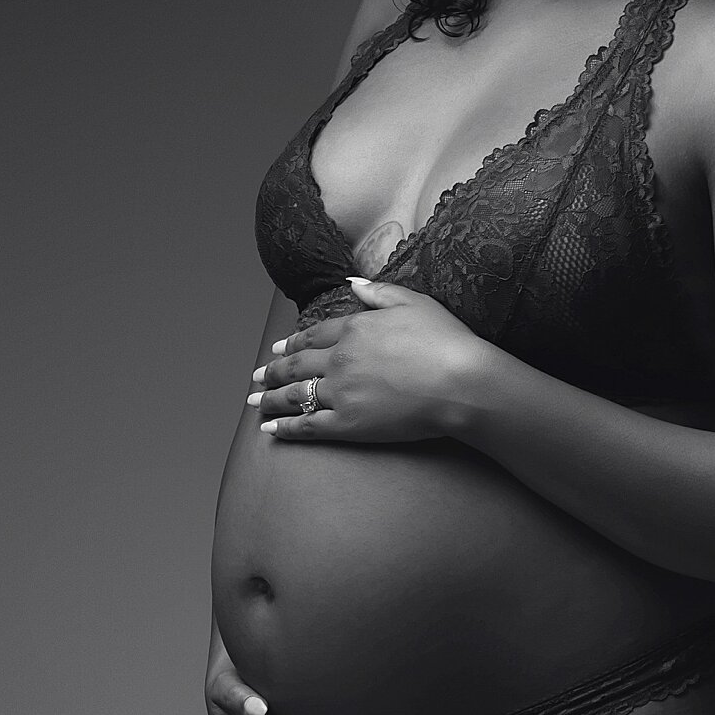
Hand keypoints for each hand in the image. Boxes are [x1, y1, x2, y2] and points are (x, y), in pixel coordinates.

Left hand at [247, 280, 486, 446]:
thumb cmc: (445, 340)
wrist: (459, 382)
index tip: (278, 348)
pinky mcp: (346, 424)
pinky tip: (270, 431)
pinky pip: (307, 426)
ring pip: (294, 395)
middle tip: (257, 377)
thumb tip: (352, 283)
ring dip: (270, 399)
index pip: (312, 336)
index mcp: (353, 328)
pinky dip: (285, 429)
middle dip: (272, 371)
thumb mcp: (413, 302)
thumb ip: (378, 292)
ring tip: (255, 404)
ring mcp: (340, 393)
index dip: (292, 343)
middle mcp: (339, 359)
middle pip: (295, 365)